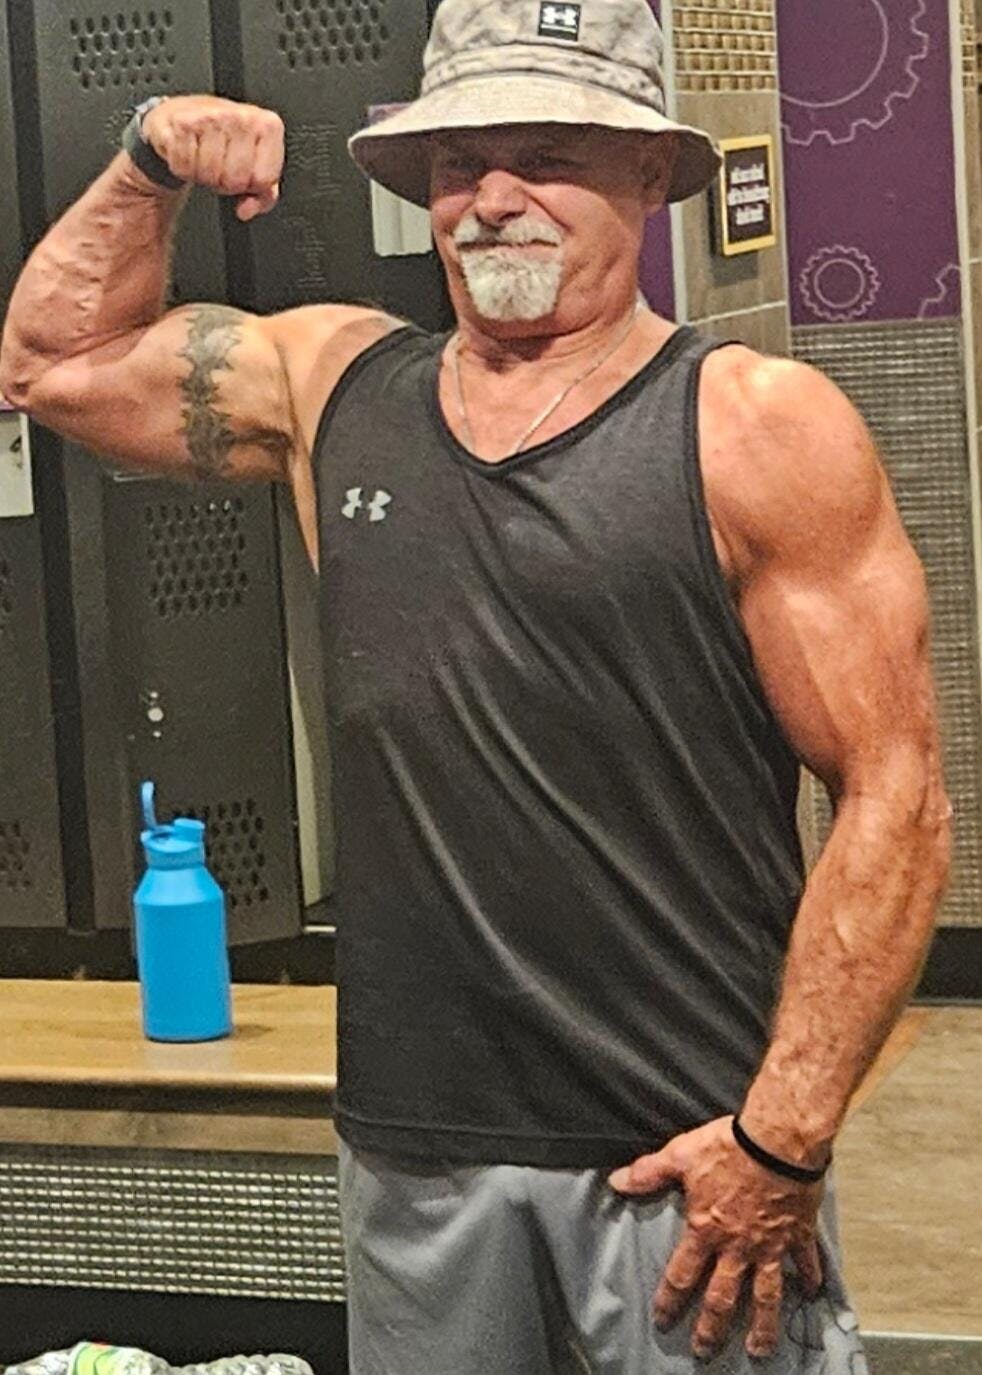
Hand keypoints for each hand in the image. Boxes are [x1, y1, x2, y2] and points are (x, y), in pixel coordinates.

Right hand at [142, 95, 283, 221]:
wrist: (188, 114)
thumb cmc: (226, 143)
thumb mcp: (255, 168)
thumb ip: (264, 196)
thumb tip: (246, 211)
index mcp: (268, 125)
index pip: (263, 181)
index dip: (250, 186)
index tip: (243, 171)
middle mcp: (241, 116)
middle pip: (235, 180)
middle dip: (225, 183)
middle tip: (220, 165)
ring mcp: (211, 116)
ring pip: (209, 175)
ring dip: (203, 176)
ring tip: (203, 157)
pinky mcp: (182, 122)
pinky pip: (185, 167)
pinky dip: (183, 168)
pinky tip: (188, 151)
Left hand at [608, 1116, 823, 1361]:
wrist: (778, 1141)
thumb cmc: (728, 1147)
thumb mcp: (681, 1155)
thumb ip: (649, 1172)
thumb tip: (615, 1182)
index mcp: (706, 1230)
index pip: (682, 1274)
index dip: (670, 1299)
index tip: (662, 1321)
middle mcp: (738, 1247)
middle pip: (722, 1297)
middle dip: (711, 1327)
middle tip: (704, 1351)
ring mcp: (771, 1246)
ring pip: (766, 1295)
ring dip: (762, 1325)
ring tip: (759, 1350)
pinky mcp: (798, 1235)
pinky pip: (805, 1262)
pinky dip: (810, 1278)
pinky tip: (813, 1293)